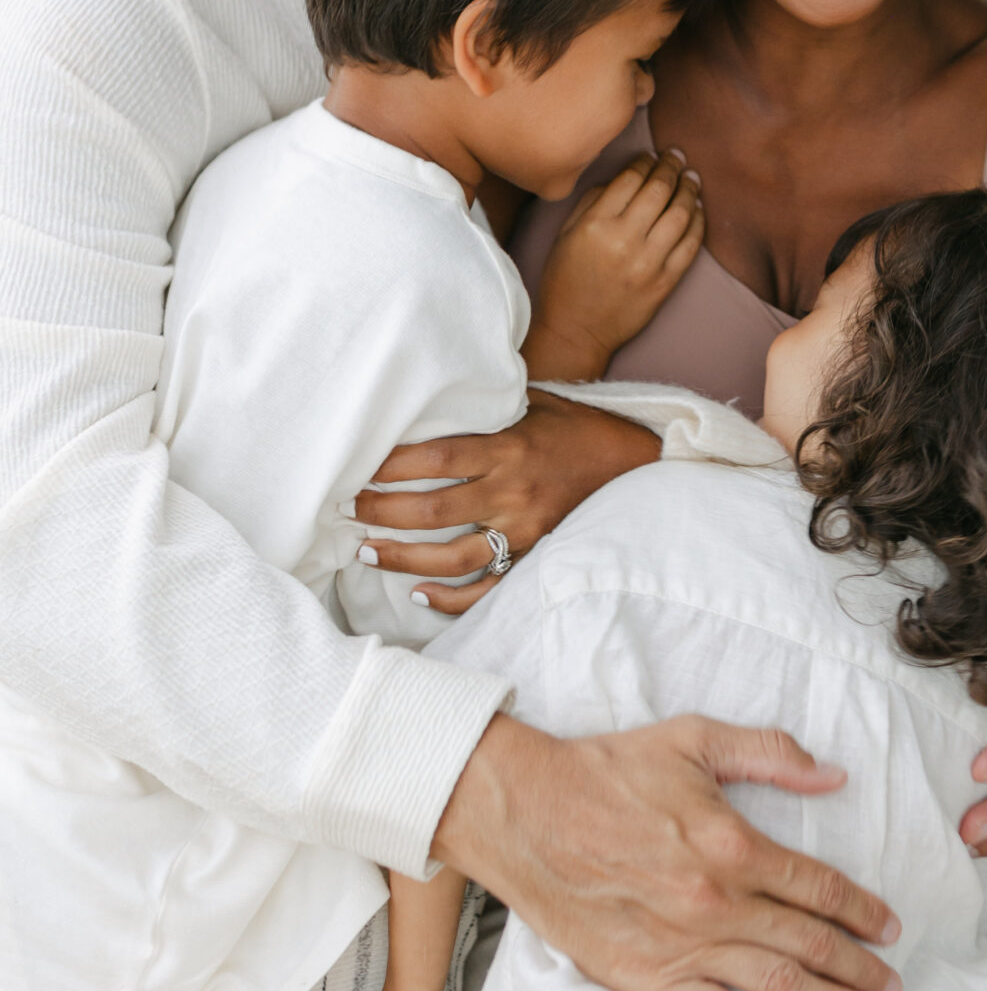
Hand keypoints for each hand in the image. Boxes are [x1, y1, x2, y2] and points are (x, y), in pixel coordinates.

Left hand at [356, 392, 654, 614]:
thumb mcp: (534, 401)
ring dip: (403, 558)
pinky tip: (418, 593)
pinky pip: (487, 588)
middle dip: (382, 511)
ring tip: (367, 551)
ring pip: (452, 557)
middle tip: (348, 508)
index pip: (438, 457)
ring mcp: (523, 531)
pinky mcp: (533, 557)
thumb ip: (487, 404)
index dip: (392, 464)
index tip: (359, 465)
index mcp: (509, 448)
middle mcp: (513, 492)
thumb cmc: (576, 428)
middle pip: (434, 510)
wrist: (633, 465)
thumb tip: (433, 392)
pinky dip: (450, 598)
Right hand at [433, 712, 903, 990]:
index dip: (863, 911)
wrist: (524, 813)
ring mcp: (681, 947)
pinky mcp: (644, 978)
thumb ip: (770, 753)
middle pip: (810, 944)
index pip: (819, 888)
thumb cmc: (608, 771)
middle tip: (893, 990)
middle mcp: (715, 903)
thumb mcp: (694, 739)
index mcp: (732, 845)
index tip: (891, 929)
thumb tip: (833, 775)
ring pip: (775, 985)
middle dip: (860, 970)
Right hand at [524, 150, 704, 383]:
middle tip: (676, 157)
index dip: (644, 161)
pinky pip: (691, 244)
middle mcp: (625, 240)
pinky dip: (698, 221)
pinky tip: (698, 208)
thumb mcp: (565, 235)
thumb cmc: (565, 281)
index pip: (630, 179)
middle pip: (659, 190)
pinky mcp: (666, 282)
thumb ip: (592, 201)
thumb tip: (623, 177)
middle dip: (670, 167)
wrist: (576, 331)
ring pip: (680, 213)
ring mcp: (649, 262)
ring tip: (691, 178)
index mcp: (596, 224)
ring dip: (689, 190)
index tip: (650, 155)